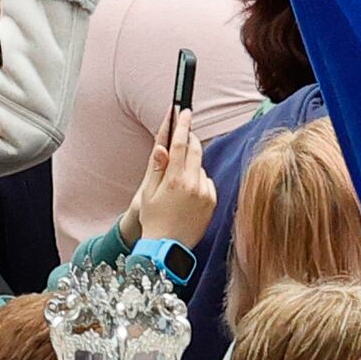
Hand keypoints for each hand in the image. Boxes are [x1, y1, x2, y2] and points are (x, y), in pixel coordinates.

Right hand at [125, 121, 212, 250]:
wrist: (167, 248)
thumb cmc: (154, 220)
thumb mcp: (148, 192)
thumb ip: (157, 168)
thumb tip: (162, 147)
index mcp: (174, 179)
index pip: (180, 144)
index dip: (182, 125)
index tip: (183, 112)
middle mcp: (193, 184)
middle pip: (195, 150)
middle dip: (189, 140)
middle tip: (183, 135)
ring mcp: (205, 193)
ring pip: (200, 167)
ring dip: (191, 166)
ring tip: (177, 183)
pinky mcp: (212, 202)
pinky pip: (207, 182)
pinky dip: (199, 182)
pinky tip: (187, 194)